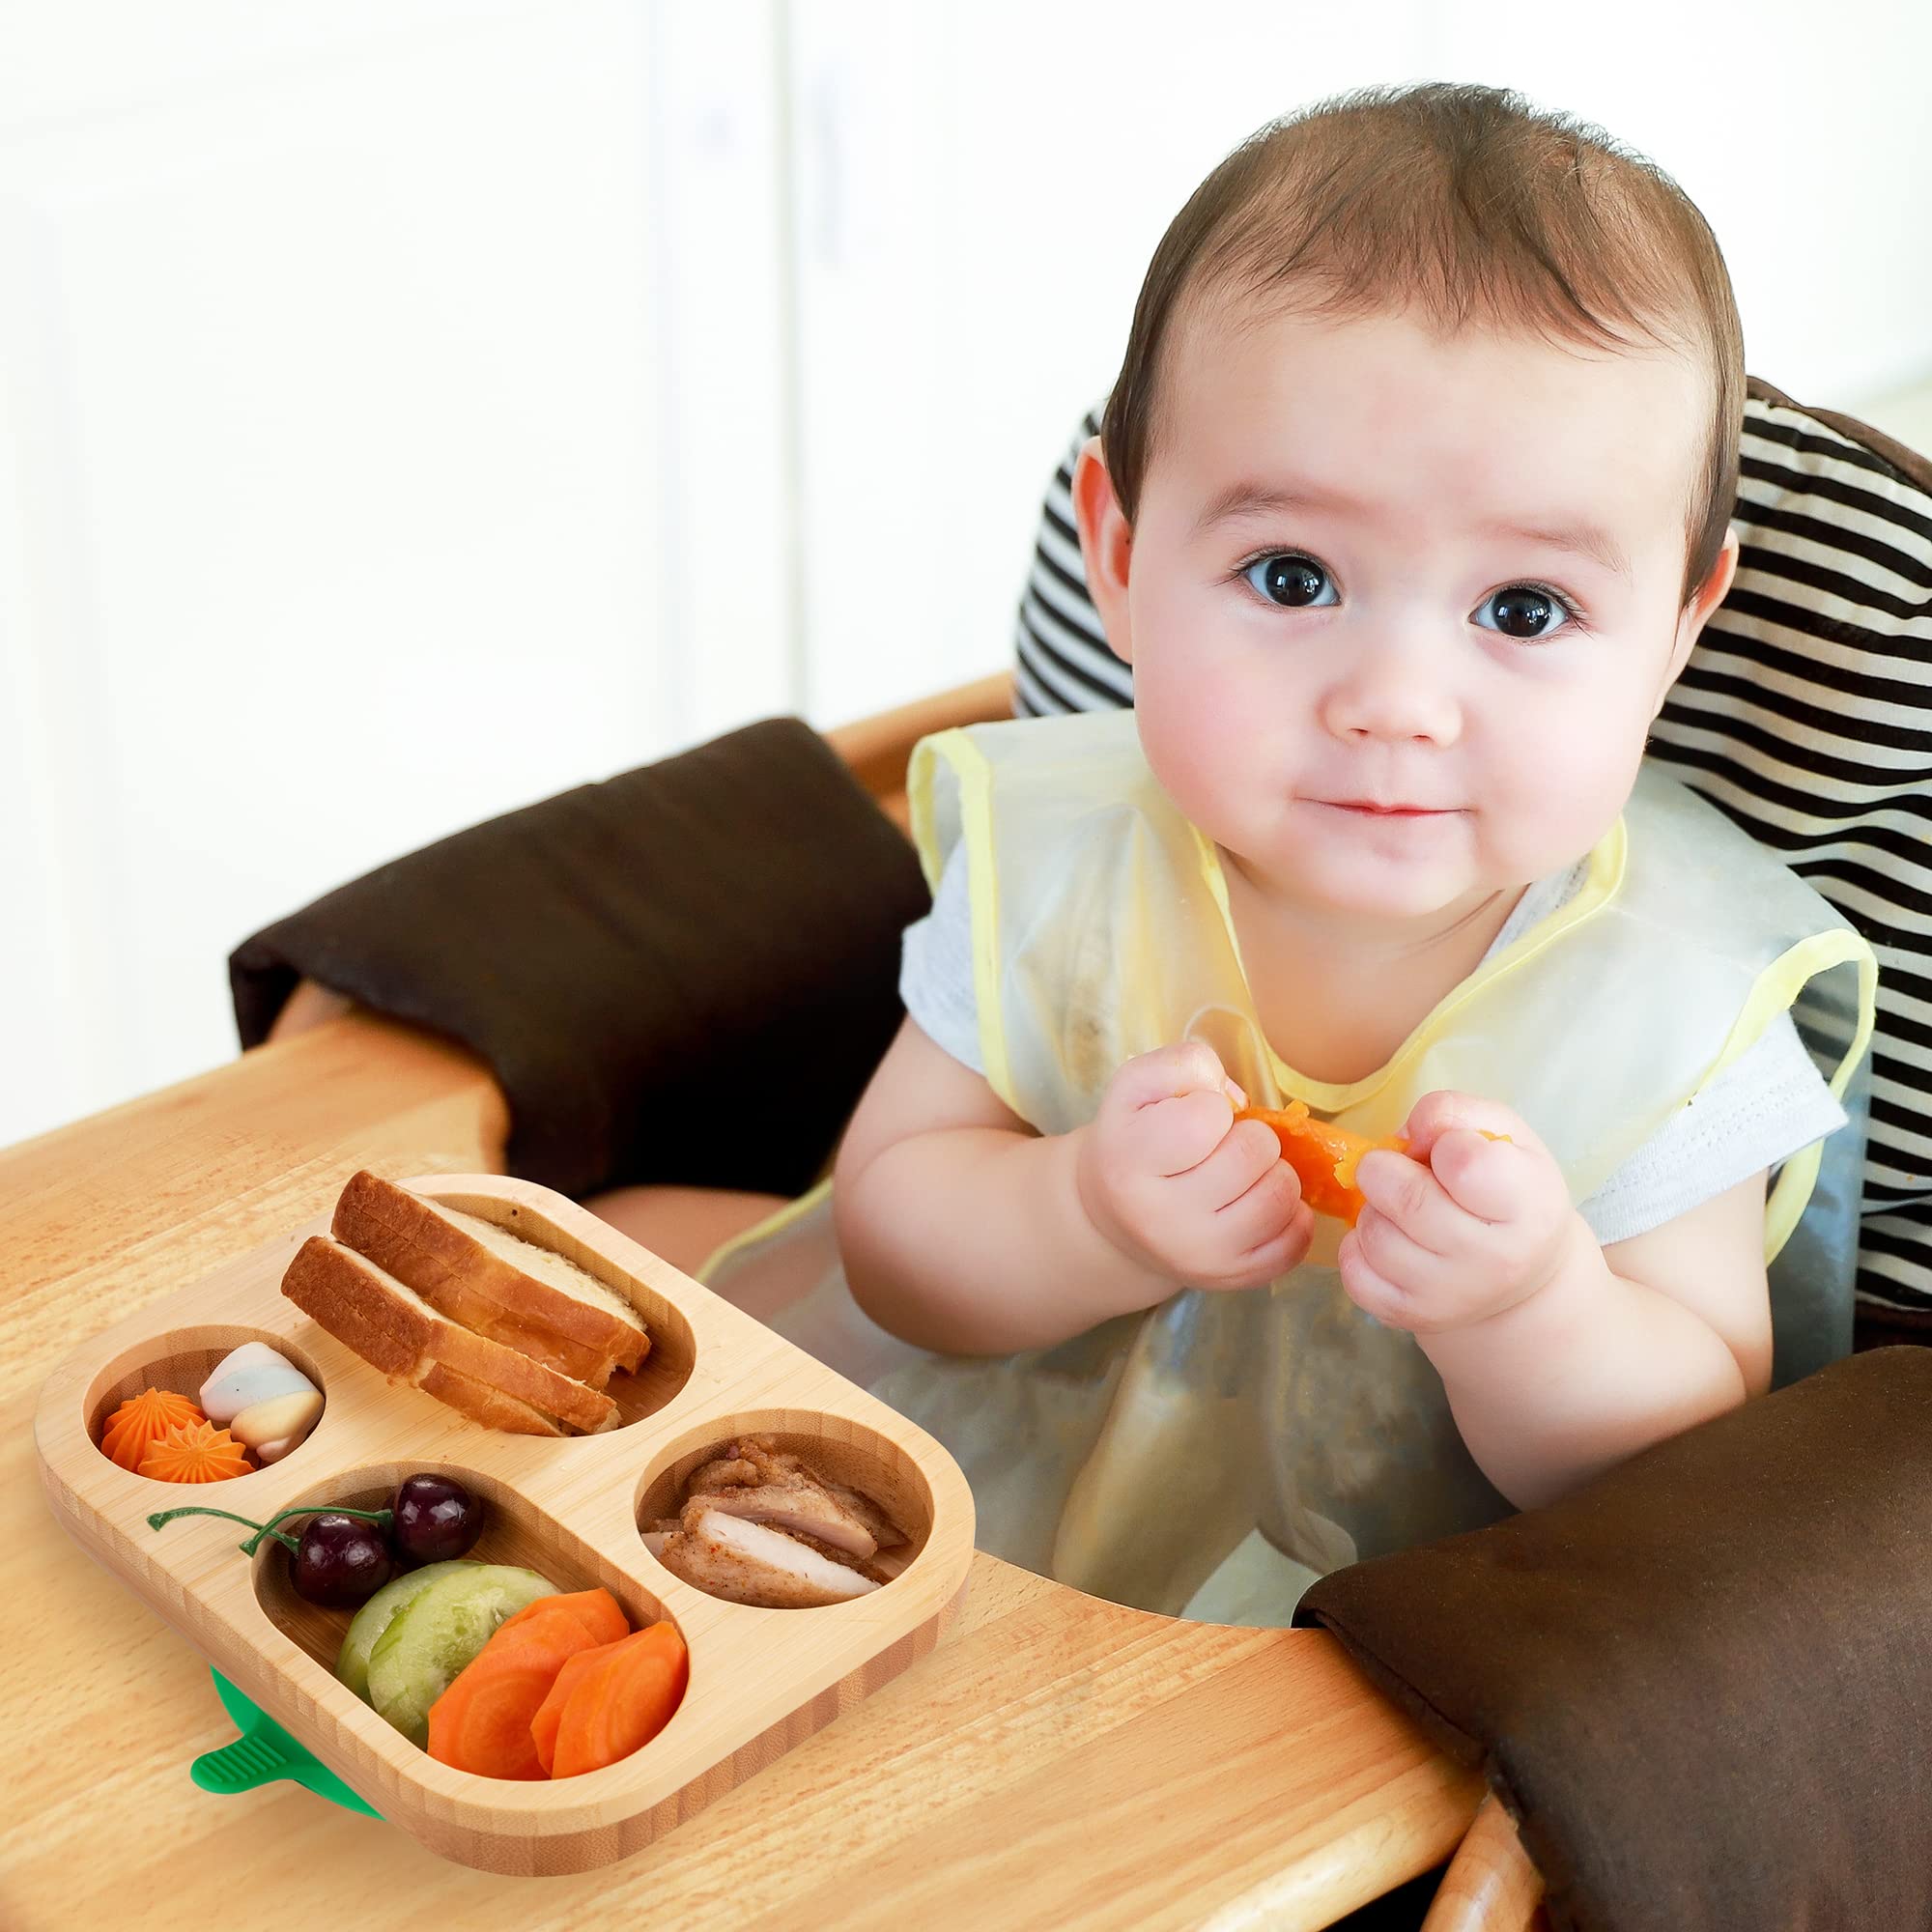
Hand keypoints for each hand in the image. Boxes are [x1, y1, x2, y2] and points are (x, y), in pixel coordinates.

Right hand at [1075, 1043, 1313, 1295]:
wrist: (1114, 1219)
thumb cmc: (1134, 1141)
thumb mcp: (1135, 1087)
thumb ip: (1184, 1065)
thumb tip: (1236, 1097)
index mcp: (1129, 1161)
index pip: (1206, 1117)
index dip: (1210, 1105)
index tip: (1194, 1117)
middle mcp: (1161, 1219)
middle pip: (1253, 1154)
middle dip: (1251, 1137)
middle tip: (1227, 1144)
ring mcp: (1200, 1257)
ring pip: (1281, 1196)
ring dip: (1275, 1172)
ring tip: (1247, 1172)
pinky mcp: (1233, 1279)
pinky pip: (1296, 1241)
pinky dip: (1292, 1214)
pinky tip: (1261, 1201)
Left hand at [1337, 1092, 1580, 1334]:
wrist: (1520, 1278)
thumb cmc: (1508, 1190)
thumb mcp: (1502, 1135)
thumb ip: (1455, 1113)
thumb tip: (1405, 1133)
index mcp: (1528, 1208)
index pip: (1464, 1162)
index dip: (1445, 1142)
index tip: (1451, 1151)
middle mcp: (1494, 1261)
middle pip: (1406, 1199)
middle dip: (1386, 1169)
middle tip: (1398, 1169)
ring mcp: (1450, 1296)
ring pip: (1374, 1233)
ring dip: (1374, 1207)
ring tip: (1400, 1208)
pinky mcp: (1410, 1315)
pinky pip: (1354, 1273)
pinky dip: (1358, 1247)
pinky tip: (1389, 1238)